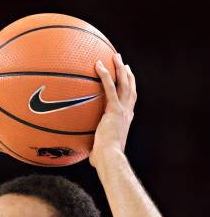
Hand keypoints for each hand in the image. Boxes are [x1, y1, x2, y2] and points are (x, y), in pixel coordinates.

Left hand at [89, 53, 136, 167]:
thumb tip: (88, 156)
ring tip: (115, 56)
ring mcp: (122, 110)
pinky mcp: (114, 110)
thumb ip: (95, 150)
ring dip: (120, 68)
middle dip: (127, 75)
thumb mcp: (99, 153)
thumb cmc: (104, 160)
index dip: (129, 91)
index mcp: (125, 121)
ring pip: (124, 84)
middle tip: (123, 63)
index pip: (129, 103)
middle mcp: (127, 113)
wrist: (110, 158)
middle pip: (130, 89)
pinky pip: (110, 88)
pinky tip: (98, 65)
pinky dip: (105, 75)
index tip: (127, 82)